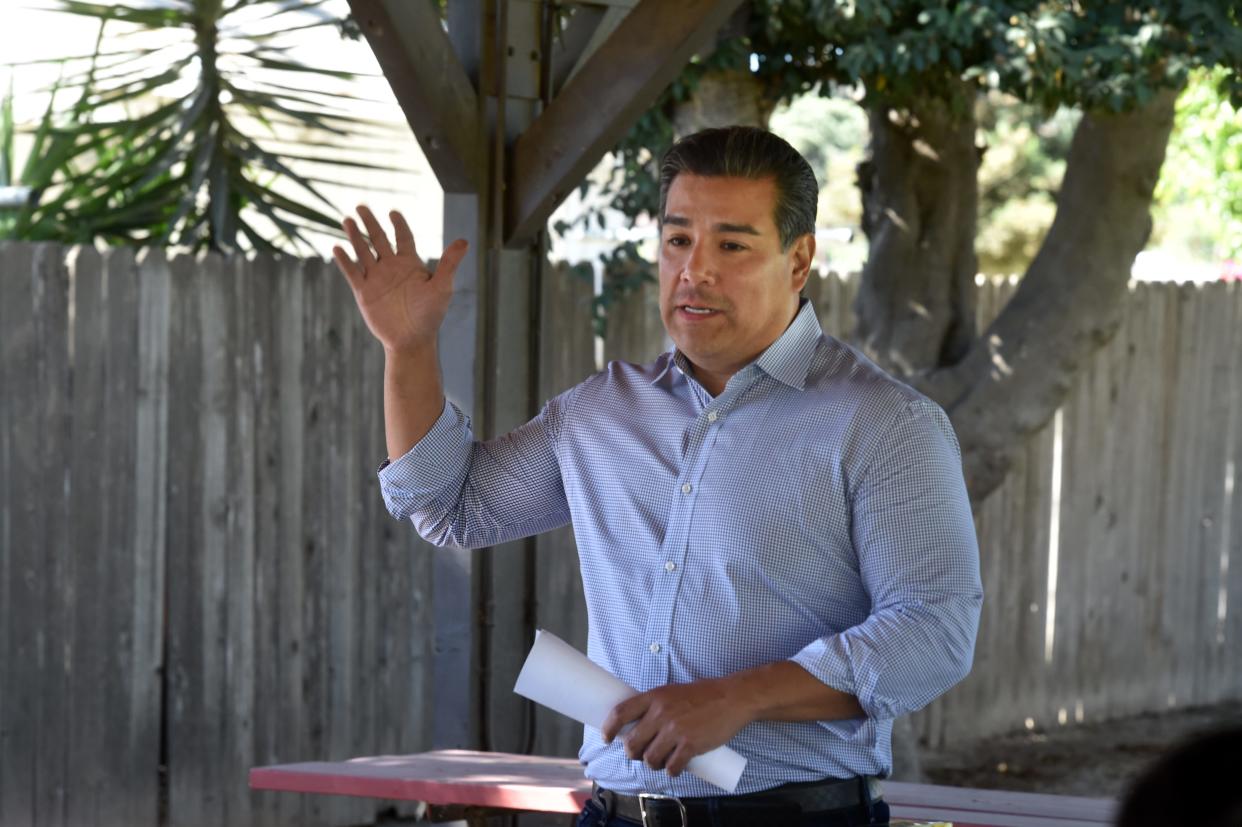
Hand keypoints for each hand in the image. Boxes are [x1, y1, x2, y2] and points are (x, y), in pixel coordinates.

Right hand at [332, 205, 468, 353]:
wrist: (412, 340)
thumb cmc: (430, 315)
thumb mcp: (443, 287)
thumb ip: (449, 263)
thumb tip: (464, 241)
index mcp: (411, 264)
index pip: (403, 237)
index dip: (398, 224)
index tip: (393, 212)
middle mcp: (392, 268)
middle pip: (379, 239)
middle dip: (370, 223)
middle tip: (361, 206)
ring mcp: (377, 279)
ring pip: (363, 252)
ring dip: (355, 236)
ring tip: (347, 220)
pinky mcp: (364, 292)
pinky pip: (352, 273)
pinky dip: (345, 261)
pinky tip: (338, 248)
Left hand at [600, 679, 752, 777]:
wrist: (732, 698)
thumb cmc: (703, 695)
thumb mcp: (673, 692)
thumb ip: (656, 706)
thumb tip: (639, 725)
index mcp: (654, 696)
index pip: (621, 712)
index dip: (608, 727)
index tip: (606, 737)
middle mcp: (661, 713)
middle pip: (632, 743)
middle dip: (633, 753)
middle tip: (640, 755)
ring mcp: (675, 730)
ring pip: (650, 759)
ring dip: (653, 764)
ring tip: (661, 761)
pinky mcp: (690, 745)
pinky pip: (672, 767)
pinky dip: (672, 771)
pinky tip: (675, 768)